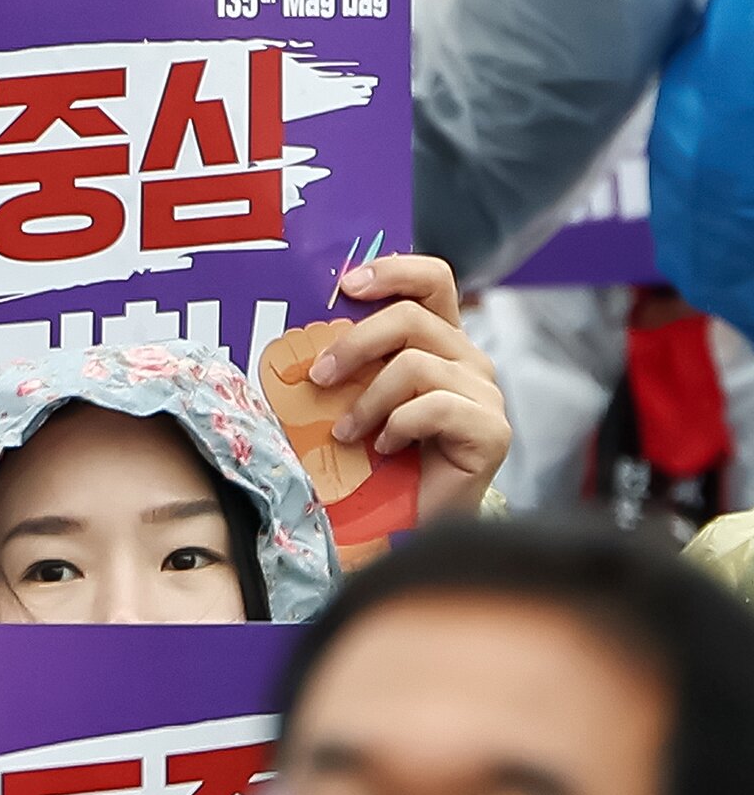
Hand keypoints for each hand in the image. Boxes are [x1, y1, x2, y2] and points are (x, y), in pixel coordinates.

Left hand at [306, 253, 509, 519]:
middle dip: (354, 344)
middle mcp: (470, 359)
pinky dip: (397, 426)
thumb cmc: (382, 460)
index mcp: (442, 340)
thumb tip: (302, 334)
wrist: (411, 524)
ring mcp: (486, 394)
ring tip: (346, 432)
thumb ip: (352, 361)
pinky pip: (434, 406)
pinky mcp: (492, 431)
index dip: (393, 270)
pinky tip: (383, 448)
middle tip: (319, 376)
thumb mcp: (361, 395)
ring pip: (415, 365)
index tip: (347, 285)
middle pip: (411, 317)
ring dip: (367, 399)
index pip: (433, 278)